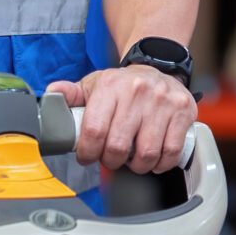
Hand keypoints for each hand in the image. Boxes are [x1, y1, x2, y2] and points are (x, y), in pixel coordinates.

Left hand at [48, 65, 195, 173]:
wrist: (158, 68)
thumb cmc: (123, 84)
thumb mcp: (95, 84)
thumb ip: (71, 93)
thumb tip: (52, 95)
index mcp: (111, 86)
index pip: (94, 130)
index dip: (88, 152)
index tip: (87, 157)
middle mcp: (138, 92)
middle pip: (118, 146)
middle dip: (111, 161)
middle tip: (111, 158)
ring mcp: (163, 103)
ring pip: (146, 153)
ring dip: (136, 166)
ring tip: (133, 160)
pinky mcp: (183, 112)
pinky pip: (171, 152)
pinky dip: (161, 164)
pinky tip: (154, 160)